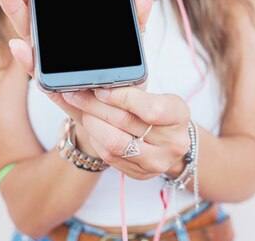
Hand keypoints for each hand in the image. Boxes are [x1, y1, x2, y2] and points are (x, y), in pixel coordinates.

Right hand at [0, 0, 155, 126]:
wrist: (122, 112)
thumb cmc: (121, 73)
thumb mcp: (131, 41)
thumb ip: (136, 16)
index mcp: (67, 31)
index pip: (46, 4)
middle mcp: (54, 46)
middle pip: (31, 17)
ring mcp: (52, 67)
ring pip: (29, 40)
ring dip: (16, 15)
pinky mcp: (56, 89)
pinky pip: (39, 74)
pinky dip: (27, 60)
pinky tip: (18, 46)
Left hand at [61, 86, 190, 180]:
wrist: (169, 141)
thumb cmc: (158, 113)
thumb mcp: (152, 96)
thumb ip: (125, 90)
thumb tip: (88, 80)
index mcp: (179, 114)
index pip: (149, 109)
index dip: (121, 98)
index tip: (99, 89)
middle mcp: (173, 141)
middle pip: (126, 123)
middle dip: (95, 106)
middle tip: (75, 94)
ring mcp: (158, 161)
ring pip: (115, 143)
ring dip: (93, 124)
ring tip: (84, 112)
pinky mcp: (142, 174)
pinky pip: (111, 157)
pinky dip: (97, 140)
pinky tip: (93, 128)